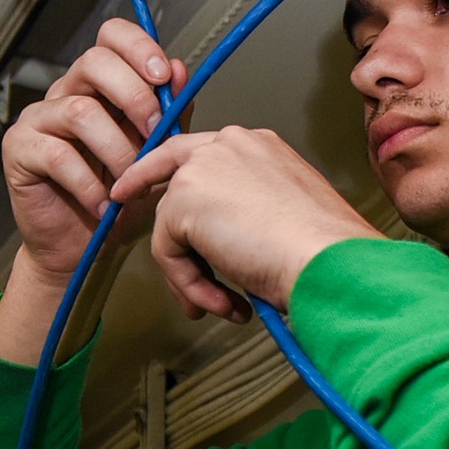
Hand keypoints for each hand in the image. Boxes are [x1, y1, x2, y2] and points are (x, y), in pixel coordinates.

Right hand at [1, 17, 189, 290]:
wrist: (84, 246)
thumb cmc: (117, 200)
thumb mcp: (157, 157)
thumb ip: (169, 115)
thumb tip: (180, 71)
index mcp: (101, 86)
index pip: (111, 39)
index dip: (137, 47)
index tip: (164, 75)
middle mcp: (67, 93)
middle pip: (94, 62)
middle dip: (134, 96)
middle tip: (155, 133)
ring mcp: (40, 118)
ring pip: (80, 112)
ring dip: (116, 151)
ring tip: (129, 184)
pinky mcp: (20, 148)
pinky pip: (58, 155)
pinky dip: (89, 184)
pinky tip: (103, 204)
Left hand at [111, 126, 381, 319]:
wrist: (327, 260)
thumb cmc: (324, 251)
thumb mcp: (287, 220)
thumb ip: (250, 215)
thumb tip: (226, 241)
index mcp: (261, 147)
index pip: (203, 150)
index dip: (171, 170)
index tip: (144, 184)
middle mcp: (231, 144)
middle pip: (170, 166)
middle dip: (142, 185)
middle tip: (120, 201)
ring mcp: (205, 167)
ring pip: (171, 225)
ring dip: (193, 275)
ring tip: (225, 304)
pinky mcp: (185, 199)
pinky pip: (168, 251)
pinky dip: (191, 285)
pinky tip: (226, 301)